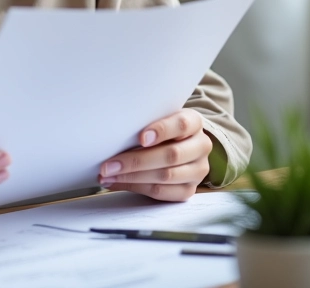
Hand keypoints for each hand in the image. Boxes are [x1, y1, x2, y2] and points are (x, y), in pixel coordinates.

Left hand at [98, 109, 212, 201]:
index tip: (141, 137)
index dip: (161, 130)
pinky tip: (117, 182)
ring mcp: (198, 170)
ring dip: (132, 177)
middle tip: (109, 164)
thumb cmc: (160, 126)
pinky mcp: (189, 189)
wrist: (178, 142)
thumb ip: (144, 122)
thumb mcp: (157, 117)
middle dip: (136, 161)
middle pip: (171, 155)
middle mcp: (201, 146)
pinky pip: (162, 192)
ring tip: (108, 174)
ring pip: (165, 176)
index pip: (181, 125)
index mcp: (194, 122)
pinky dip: (136, 187)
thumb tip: (113, 131)